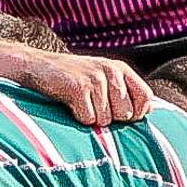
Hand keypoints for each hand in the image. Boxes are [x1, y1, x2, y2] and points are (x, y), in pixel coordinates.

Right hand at [21, 50, 151, 126]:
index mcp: (120, 69)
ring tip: (80, 103)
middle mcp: (111, 71)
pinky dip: (78, 117)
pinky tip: (70, 104)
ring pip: (105, 119)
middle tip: (92, 105)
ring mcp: (94, 79)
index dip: (136, 113)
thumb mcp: (103, 79)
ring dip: (91, 118)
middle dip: (110, 117)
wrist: (37, 67)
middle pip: (126, 114)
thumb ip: (126, 92)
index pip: (146, 97)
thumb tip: (149, 110)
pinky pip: (88, 119)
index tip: (119, 114)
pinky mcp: (78, 88)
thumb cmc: (72, 78)